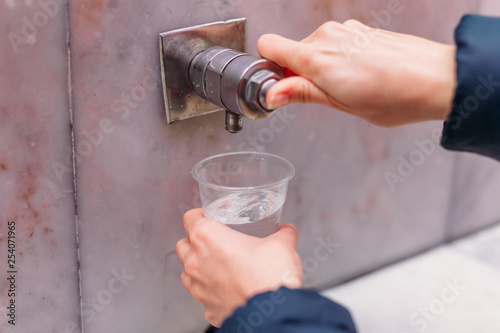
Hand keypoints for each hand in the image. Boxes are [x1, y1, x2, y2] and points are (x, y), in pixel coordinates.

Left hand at [176, 209, 302, 326]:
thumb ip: (283, 234)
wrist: (273, 313)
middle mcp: (196, 261)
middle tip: (216, 241)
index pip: (190, 218)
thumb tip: (287, 231)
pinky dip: (210, 291)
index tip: (212, 216)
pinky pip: (202, 296)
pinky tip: (226, 289)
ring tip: (217, 265)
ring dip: (197, 267)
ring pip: (186, 272)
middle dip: (194, 241)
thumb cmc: (269, 275)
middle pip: (183, 244)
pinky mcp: (207, 308)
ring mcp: (199, 287)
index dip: (200, 214)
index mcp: (207, 237)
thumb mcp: (281, 244)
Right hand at [257, 20, 456, 126]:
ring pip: (315, 48)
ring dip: (322, 67)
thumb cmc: (394, 95)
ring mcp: (346, 30)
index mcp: (316, 56)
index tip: (282, 87)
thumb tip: (272, 94)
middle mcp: (327, 36)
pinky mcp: (360, 30)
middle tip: (325, 96)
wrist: (437, 78)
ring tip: (348, 87)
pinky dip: (339, 59)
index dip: (270, 69)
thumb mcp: (340, 103)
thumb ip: (301, 93)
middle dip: (299, 73)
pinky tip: (361, 76)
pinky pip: (335, 44)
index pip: (269, 46)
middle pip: (292, 51)